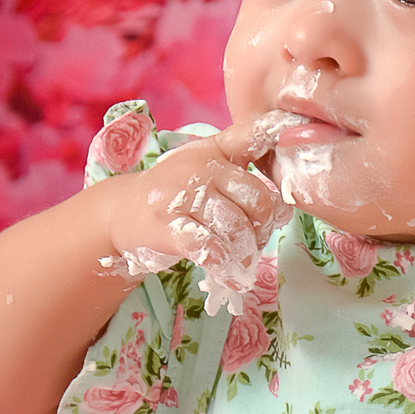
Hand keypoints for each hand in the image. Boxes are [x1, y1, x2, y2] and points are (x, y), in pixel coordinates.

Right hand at [103, 114, 290, 282]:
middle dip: (264, 228)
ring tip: (242, 261)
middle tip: (255, 242)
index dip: (279, 136)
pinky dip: (227, 268)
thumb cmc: (175, 193)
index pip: (254, 135)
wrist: (120, 213)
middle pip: (260, 200)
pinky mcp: (167, 226)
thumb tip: (285, 200)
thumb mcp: (206, 166)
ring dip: (247, 253)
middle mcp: (200, 166)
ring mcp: (182, 195)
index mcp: (216, 149)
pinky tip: (232, 277)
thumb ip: (243, 167)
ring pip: (238, 228)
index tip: (294, 146)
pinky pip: (210, 249)